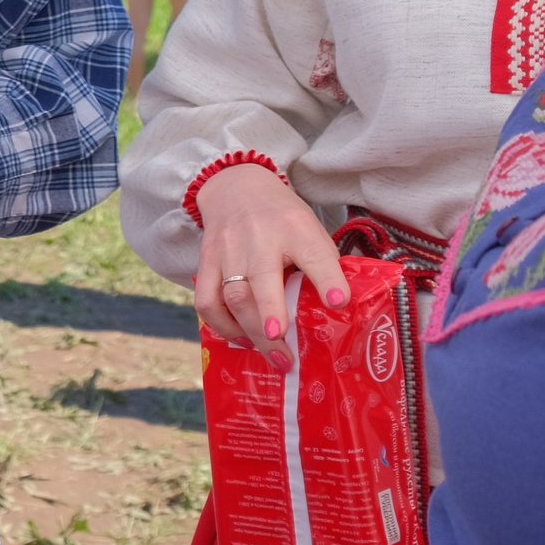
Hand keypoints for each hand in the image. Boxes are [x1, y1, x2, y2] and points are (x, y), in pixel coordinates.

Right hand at [193, 161, 341, 371]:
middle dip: (273, 320)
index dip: (328, 279)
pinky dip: (222, 325)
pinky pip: (206, 300)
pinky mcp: (206, 261)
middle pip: (262, 281)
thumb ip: (323, 264)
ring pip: (232, 296)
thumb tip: (338, 310)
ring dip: (251, 332)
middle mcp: (259, 238)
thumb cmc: (281, 219)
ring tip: (272, 355)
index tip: (338, 302)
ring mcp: (228, 250)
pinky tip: (241, 338)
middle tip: (288, 355)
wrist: (234, 188)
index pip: (315, 253)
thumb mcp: (310, 230)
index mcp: (296, 228)